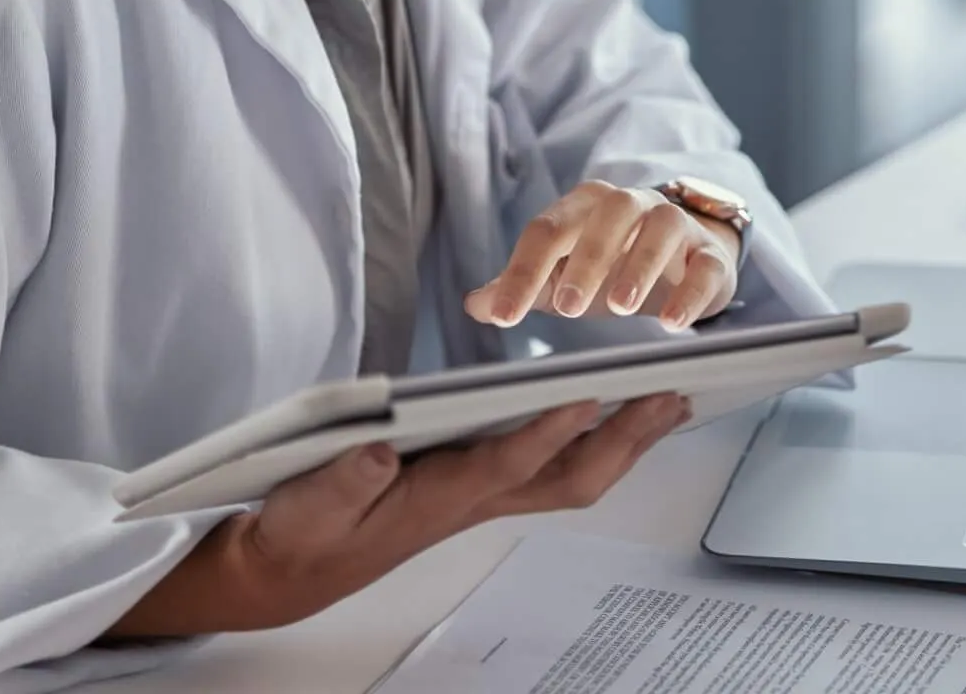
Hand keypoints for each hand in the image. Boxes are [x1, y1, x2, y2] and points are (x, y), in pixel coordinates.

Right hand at [106, 392, 690, 638]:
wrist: (292, 569)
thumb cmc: (302, 532)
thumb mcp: (304, 507)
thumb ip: (340, 482)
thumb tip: (377, 451)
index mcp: (433, 499)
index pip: (499, 464)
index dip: (543, 433)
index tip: (582, 397)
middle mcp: (472, 499)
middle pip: (566, 476)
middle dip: (623, 440)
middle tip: (673, 397)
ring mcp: (483, 496)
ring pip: (572, 475)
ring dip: (625, 443)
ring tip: (672, 403)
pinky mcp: (479, 486)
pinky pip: (556, 468)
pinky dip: (598, 442)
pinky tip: (622, 419)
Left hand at [464, 181, 738, 331]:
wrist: (686, 256)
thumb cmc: (614, 265)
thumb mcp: (564, 276)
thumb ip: (522, 287)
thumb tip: (476, 304)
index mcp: (584, 207)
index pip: (547, 230)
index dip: (523, 272)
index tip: (504, 317)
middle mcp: (631, 205)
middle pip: (606, 218)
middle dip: (585, 262)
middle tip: (567, 308)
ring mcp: (675, 224)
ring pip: (660, 230)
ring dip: (639, 266)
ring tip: (621, 309)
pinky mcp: (709, 254)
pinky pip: (705, 264)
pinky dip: (691, 291)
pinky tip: (673, 322)